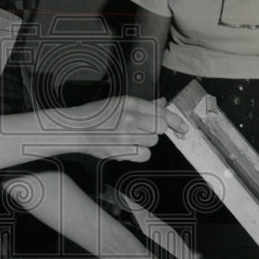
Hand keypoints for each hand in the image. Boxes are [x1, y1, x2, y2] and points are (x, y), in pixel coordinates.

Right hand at [64, 96, 187, 162]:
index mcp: (129, 103)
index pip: (160, 112)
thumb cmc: (98, 115)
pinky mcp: (119, 151)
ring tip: (130, 138)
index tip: (183, 128)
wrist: (75, 129)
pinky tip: (128, 148)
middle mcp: (128, 118)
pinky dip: (139, 153)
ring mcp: (124, 136)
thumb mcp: (120, 104)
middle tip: (144, 130)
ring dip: (146, 142)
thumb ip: (144, 106)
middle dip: (156, 130)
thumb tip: (163, 103)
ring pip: (152, 142)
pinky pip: (144, 155)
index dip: (175, 120)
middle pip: (160, 128)